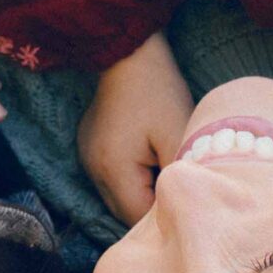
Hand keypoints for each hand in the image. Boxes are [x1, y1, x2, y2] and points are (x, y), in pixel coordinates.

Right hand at [78, 32, 194, 222]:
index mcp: (112, 169)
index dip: (163, 215)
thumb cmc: (158, 92)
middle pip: (123, 212)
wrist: (130, 55)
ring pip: (117, 196)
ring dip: (141, 193)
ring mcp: (87, 159)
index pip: (137, 217)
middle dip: (151, 208)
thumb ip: (177, 175)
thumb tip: (180, 205)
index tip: (185, 202)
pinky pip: (111, 178)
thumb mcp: (176, 135)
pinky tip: (149, 160)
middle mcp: (93, 170)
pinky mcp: (90, 148)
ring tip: (164, 171)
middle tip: (178, 189)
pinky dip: (130, 178)